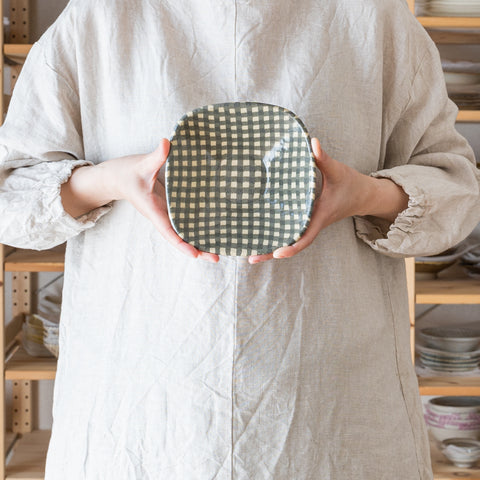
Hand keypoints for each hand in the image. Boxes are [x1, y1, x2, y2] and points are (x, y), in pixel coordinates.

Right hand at [61, 139, 218, 262]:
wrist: (115, 177)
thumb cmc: (126, 173)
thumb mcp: (141, 164)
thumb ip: (156, 156)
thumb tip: (167, 143)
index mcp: (154, 211)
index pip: (169, 233)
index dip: (182, 245)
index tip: (195, 255)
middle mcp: (162, 216)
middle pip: (181, 239)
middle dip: (198, 250)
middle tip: (217, 259)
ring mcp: (166, 214)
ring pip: (184, 232)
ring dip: (200, 241)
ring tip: (219, 250)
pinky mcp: (170, 208)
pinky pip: (184, 222)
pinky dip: (197, 228)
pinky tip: (212, 230)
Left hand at [248, 137, 407, 263]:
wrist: (362, 195)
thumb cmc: (350, 184)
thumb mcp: (338, 170)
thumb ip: (323, 158)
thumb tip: (312, 143)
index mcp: (320, 217)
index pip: (305, 238)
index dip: (292, 247)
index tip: (277, 253)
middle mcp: (312, 224)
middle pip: (291, 245)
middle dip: (271, 252)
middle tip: (251, 258)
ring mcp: (308, 224)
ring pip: (288, 240)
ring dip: (270, 247)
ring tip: (249, 254)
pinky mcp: (305, 220)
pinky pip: (290, 232)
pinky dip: (276, 236)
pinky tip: (259, 236)